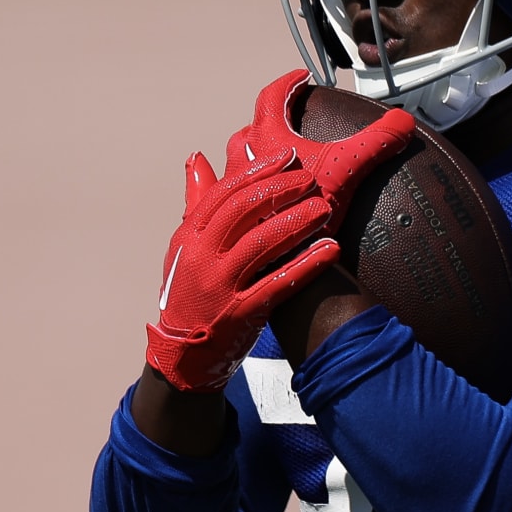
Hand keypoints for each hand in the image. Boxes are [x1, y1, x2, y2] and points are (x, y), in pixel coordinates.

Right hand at [144, 146, 338, 391]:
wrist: (181, 355)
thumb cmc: (189, 292)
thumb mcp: (184, 248)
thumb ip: (196, 203)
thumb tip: (197, 158)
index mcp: (189, 236)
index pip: (225, 193)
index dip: (258, 171)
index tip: (287, 155)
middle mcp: (202, 257)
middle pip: (244, 212)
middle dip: (280, 190)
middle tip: (311, 178)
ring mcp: (220, 286)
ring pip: (262, 244)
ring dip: (297, 222)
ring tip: (325, 208)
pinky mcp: (240, 313)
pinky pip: (278, 284)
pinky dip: (306, 265)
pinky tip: (330, 249)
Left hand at [234, 69, 415, 230]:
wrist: (280, 260)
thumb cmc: (303, 211)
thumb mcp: (348, 168)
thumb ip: (377, 141)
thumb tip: (404, 122)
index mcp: (264, 139)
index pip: (271, 97)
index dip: (288, 83)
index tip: (301, 77)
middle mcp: (240, 161)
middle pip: (248, 130)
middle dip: (267, 121)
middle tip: (286, 119)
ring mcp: (233, 192)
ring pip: (236, 163)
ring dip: (253, 157)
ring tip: (274, 160)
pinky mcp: (234, 221)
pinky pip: (234, 196)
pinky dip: (246, 190)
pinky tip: (260, 202)